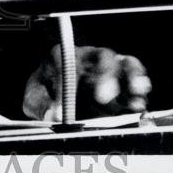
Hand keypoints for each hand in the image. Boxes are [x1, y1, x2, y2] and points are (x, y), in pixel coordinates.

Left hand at [22, 44, 150, 121]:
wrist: (55, 98)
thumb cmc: (44, 92)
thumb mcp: (34, 98)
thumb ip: (40, 105)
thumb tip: (52, 117)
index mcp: (62, 56)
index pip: (64, 63)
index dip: (63, 87)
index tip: (61, 113)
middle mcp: (89, 59)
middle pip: (103, 57)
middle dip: (106, 75)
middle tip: (103, 98)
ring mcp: (109, 71)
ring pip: (125, 64)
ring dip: (133, 77)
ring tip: (136, 93)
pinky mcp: (123, 87)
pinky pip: (136, 84)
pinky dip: (139, 93)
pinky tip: (138, 106)